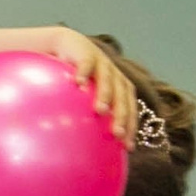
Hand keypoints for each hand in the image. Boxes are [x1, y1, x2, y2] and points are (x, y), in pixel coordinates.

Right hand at [44, 27, 136, 143]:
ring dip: (105, 94)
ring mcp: (100, 61)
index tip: (127, 147)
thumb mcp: (80, 100)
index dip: (131, 126)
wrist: (64, 45)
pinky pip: (86, 62)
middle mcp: (113, 74)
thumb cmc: (70, 79)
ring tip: (100, 110)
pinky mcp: (85, 51)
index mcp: (117, 86)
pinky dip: (84, 71)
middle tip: (116, 133)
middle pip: (122, 95)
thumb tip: (78, 150)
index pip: (129, 108)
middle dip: (121, 114)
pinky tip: (78, 84)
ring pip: (107, 78)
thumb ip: (85, 118)